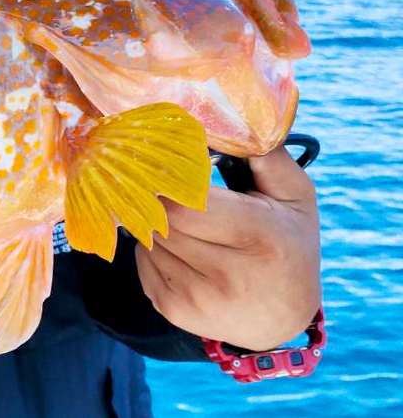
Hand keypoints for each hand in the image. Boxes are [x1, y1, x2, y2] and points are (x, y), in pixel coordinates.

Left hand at [135, 146, 321, 350]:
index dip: (171, 178)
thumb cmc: (289, 245)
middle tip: (168, 183)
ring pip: (148, 238)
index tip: (171, 161)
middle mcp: (228, 274)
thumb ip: (265, 156)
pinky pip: (141, 260)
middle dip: (161, 197)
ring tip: (185, 220)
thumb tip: (230, 119)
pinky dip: (152, 247)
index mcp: (259, 238)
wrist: (283, 318)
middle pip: (162, 218)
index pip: (184, 201)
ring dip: (156, 222)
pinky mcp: (173, 311)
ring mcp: (197, 299)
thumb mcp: (294, 197)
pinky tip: (180, 247)